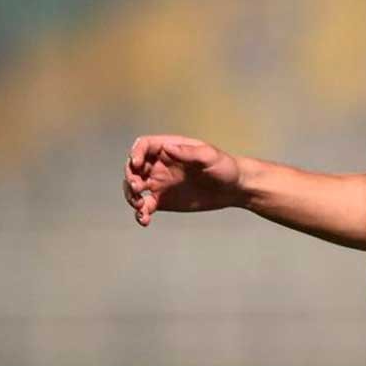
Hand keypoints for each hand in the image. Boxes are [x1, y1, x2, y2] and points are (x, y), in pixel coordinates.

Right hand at [123, 135, 244, 225]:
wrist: (234, 189)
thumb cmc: (225, 167)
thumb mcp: (209, 157)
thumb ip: (188, 153)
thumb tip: (167, 148)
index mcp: (170, 149)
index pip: (144, 146)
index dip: (136, 153)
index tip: (137, 165)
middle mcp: (161, 165)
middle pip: (134, 168)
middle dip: (130, 177)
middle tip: (139, 189)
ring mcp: (160, 183)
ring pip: (135, 188)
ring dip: (131, 196)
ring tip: (140, 207)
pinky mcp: (163, 201)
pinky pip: (145, 207)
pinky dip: (140, 213)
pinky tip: (145, 220)